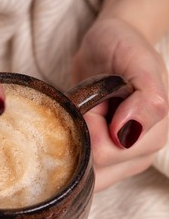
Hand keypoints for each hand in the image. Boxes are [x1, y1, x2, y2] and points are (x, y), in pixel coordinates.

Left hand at [72, 18, 167, 190]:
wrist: (107, 45)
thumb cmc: (124, 49)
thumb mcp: (140, 64)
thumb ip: (146, 101)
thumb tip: (126, 135)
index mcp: (153, 137)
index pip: (104, 152)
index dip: (89, 125)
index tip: (96, 102)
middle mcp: (137, 155)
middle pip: (92, 168)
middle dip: (80, 134)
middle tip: (88, 107)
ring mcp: (117, 160)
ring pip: (82, 172)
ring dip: (73, 141)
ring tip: (83, 115)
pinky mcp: (98, 159)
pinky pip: (75, 168)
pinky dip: (67, 148)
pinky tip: (75, 125)